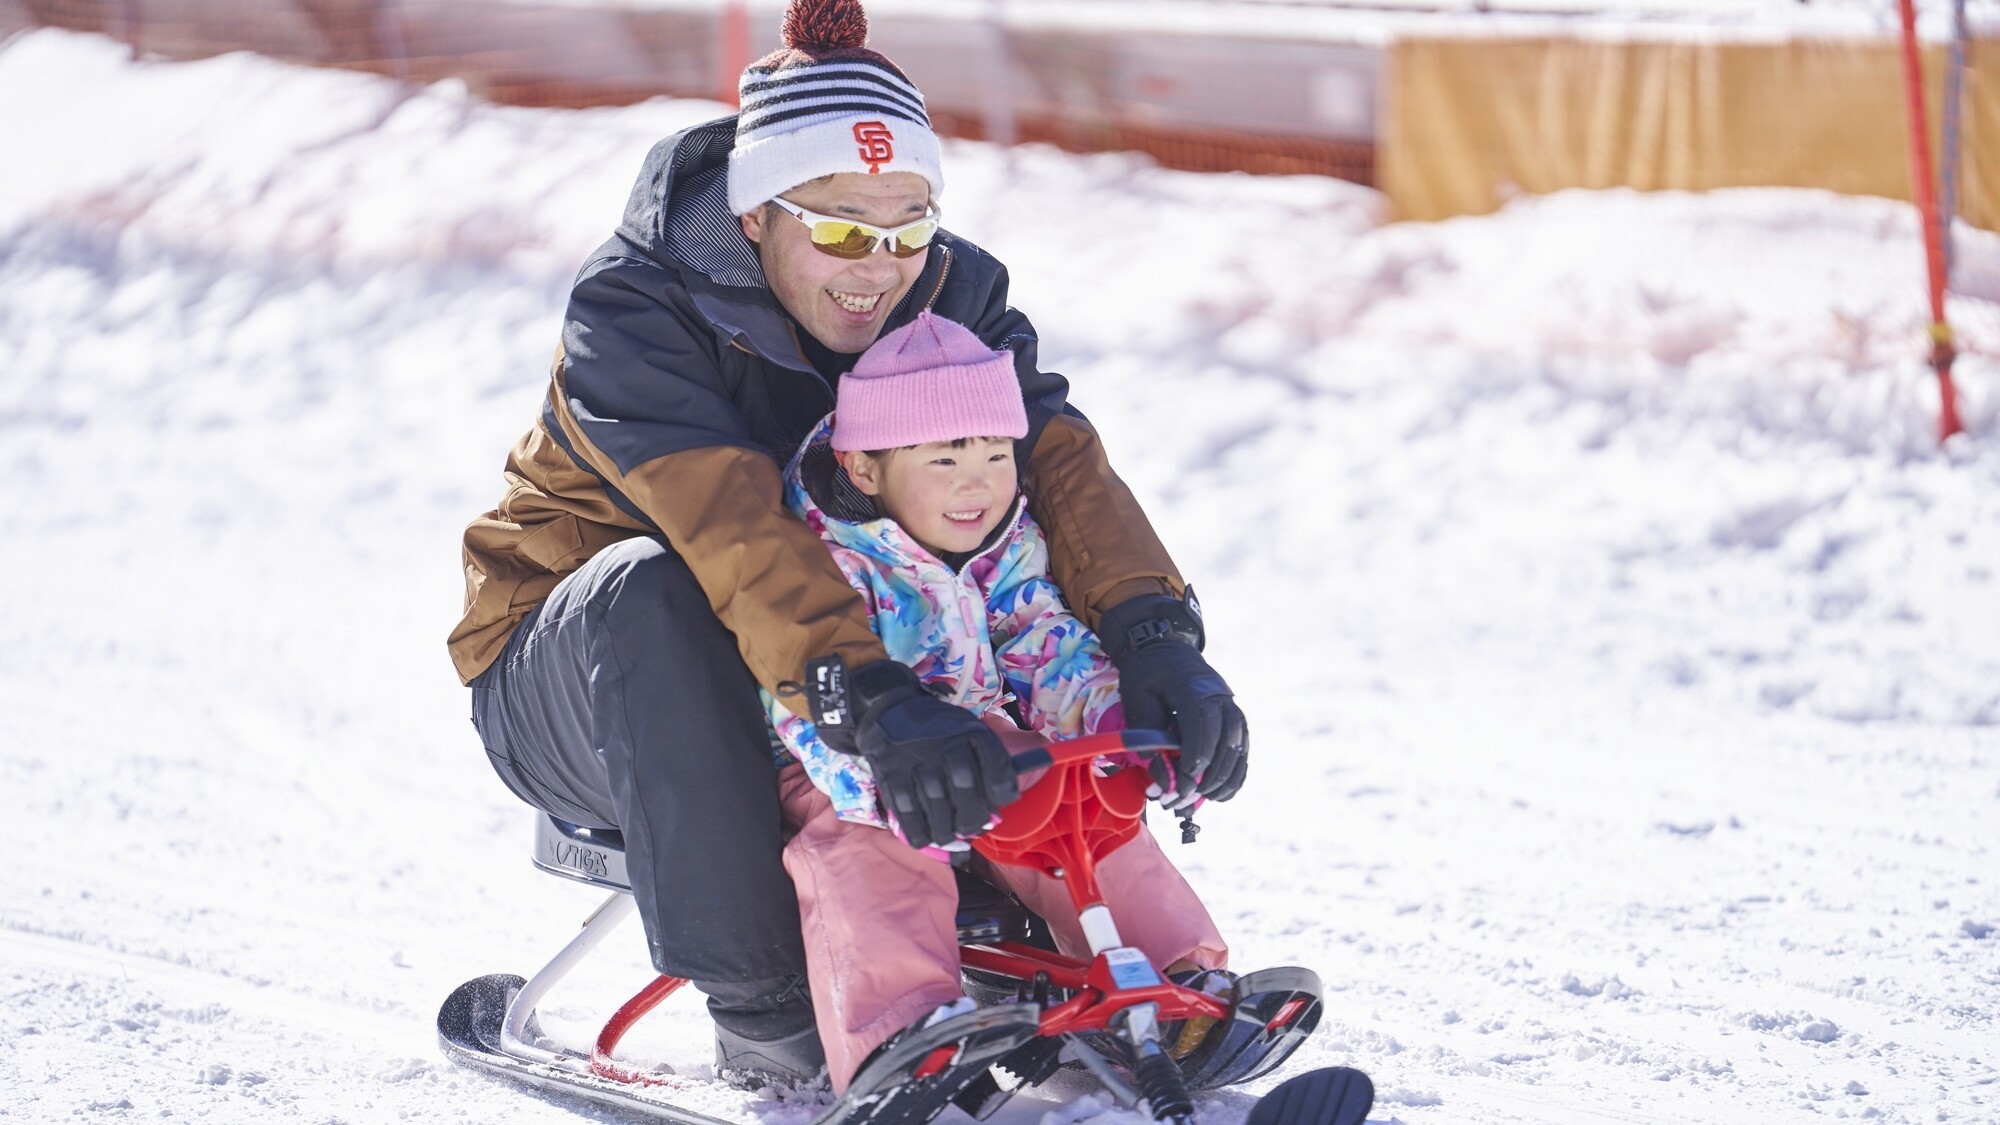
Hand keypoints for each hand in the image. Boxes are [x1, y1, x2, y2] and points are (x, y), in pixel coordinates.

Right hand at [811, 659, 1019, 847]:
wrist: (889, 710)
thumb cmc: (939, 732)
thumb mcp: (967, 730)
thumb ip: (986, 761)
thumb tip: (1000, 802)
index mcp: (966, 730)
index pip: (991, 757)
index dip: (1001, 784)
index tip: (1003, 801)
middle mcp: (941, 742)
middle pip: (963, 784)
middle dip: (972, 815)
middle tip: (973, 828)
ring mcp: (913, 758)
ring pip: (934, 802)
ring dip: (945, 830)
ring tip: (950, 837)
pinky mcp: (890, 774)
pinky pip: (905, 810)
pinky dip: (918, 831)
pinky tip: (926, 839)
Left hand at [1099, 594, 1247, 805]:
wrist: (1165, 648)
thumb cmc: (1147, 673)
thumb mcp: (1137, 696)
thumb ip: (1146, 733)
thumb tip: (1158, 772)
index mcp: (1194, 689)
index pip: (1201, 730)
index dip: (1193, 762)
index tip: (1179, 786)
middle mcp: (1220, 698)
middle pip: (1224, 744)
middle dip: (1205, 778)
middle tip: (1183, 800)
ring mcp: (1231, 707)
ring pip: (1238, 749)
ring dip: (1222, 780)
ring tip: (1200, 800)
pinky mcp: (1234, 717)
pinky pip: (1242, 749)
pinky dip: (1235, 773)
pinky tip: (1220, 793)